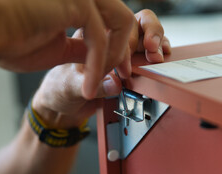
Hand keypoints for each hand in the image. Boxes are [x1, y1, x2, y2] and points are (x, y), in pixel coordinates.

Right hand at [0, 0, 133, 98]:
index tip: (122, 71)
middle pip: (124, 18)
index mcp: (80, 6)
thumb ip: (85, 53)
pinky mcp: (76, 3)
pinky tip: (89, 86)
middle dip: (128, 49)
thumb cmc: (15, 42)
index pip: (114, 22)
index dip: (123, 47)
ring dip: (117, 57)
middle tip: (124, 75)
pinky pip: (100, 38)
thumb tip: (108, 64)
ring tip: (105, 81)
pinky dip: (98, 67)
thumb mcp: (61, 51)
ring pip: (120, 23)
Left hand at [32, 9, 170, 128]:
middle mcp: (106, 37)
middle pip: (135, 21)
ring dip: (157, 39)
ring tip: (158, 55)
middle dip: (148, 33)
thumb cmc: (60, 89)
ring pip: (145, 31)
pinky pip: (147, 48)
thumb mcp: (70, 88)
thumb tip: (115, 83)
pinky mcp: (129, 61)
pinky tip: (161, 55)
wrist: (62, 104)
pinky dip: (158, 49)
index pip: (114, 24)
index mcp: (88, 33)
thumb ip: (93, 86)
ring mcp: (119, 47)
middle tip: (151, 49)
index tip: (120, 71)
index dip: (123, 46)